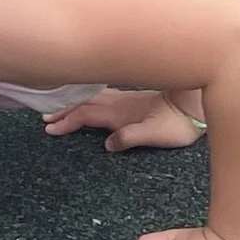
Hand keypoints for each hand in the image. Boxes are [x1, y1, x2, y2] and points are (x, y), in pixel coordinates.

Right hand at [44, 91, 204, 152]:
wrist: (195, 104)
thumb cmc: (177, 123)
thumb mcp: (154, 135)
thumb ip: (130, 137)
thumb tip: (107, 144)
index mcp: (119, 113)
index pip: (85, 114)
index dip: (66, 121)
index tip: (50, 127)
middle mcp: (119, 104)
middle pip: (84, 104)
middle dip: (63, 110)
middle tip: (45, 118)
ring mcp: (125, 99)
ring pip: (92, 98)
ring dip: (74, 103)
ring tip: (59, 107)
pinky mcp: (132, 99)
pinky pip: (103, 95)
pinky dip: (89, 97)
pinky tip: (89, 97)